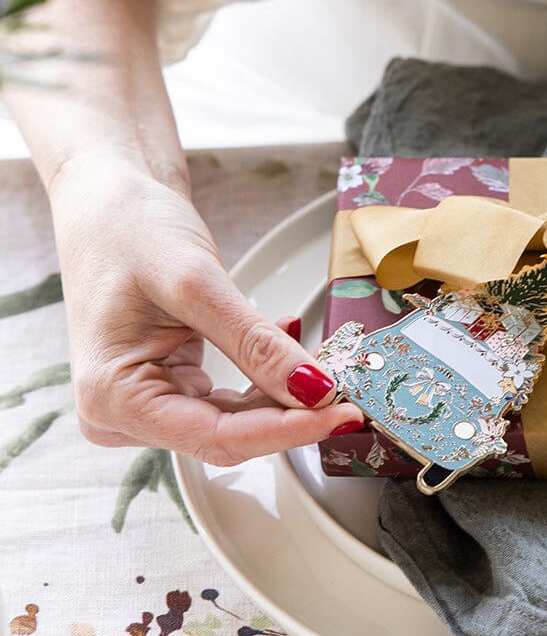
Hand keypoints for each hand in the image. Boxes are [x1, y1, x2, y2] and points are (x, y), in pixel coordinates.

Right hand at [51, 153, 363, 464]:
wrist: (107, 196)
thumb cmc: (126, 226)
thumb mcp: (197, 282)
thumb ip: (255, 343)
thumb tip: (312, 390)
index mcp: (112, 396)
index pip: (217, 439)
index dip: (286, 431)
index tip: (339, 414)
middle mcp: (121, 412)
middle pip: (228, 437)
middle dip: (290, 415)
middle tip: (350, 392)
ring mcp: (145, 401)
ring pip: (234, 421)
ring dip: (283, 396)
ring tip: (326, 363)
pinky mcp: (167, 384)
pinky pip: (228, 397)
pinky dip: (265, 376)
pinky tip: (289, 342)